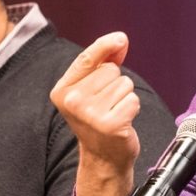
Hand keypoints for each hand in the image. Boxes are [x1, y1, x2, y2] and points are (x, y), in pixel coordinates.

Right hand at [51, 31, 142, 195]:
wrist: (103, 157)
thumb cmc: (98, 119)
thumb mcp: (92, 90)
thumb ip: (104, 62)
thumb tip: (120, 41)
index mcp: (62, 91)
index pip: (87, 59)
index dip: (105, 45)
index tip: (120, 38)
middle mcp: (73, 101)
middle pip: (111, 70)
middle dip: (115, 84)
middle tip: (107, 104)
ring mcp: (91, 114)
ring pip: (124, 84)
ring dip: (124, 97)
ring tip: (113, 112)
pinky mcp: (110, 124)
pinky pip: (133, 99)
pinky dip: (132, 108)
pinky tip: (121, 121)